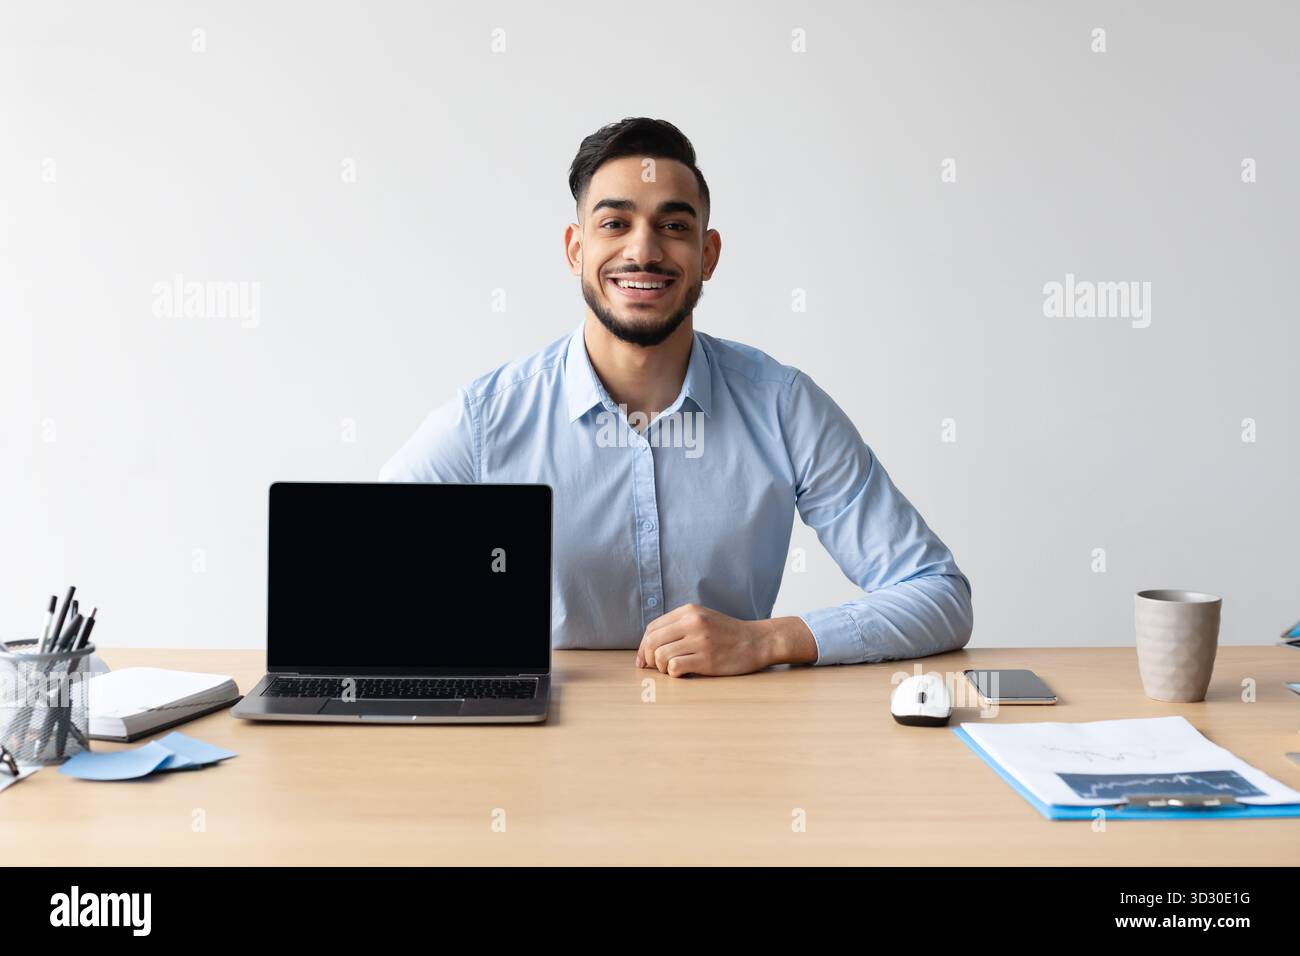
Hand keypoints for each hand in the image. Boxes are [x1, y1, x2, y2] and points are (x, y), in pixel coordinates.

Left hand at [635, 604, 816, 676]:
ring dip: (661, 667)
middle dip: (649, 658)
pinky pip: (675, 667)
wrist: (758, 641)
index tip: (643, 659)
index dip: (643, 646)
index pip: (652, 627)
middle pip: (652, 642)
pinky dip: (673, 673)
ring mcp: (700, 641)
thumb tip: (648, 648)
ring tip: (672, 669)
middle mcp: (692, 623)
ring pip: (661, 656)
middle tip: (656, 667)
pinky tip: (683, 673)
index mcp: (688, 611)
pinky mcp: (707, 659)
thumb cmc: (727, 633)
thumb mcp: (703, 618)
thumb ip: (678, 626)